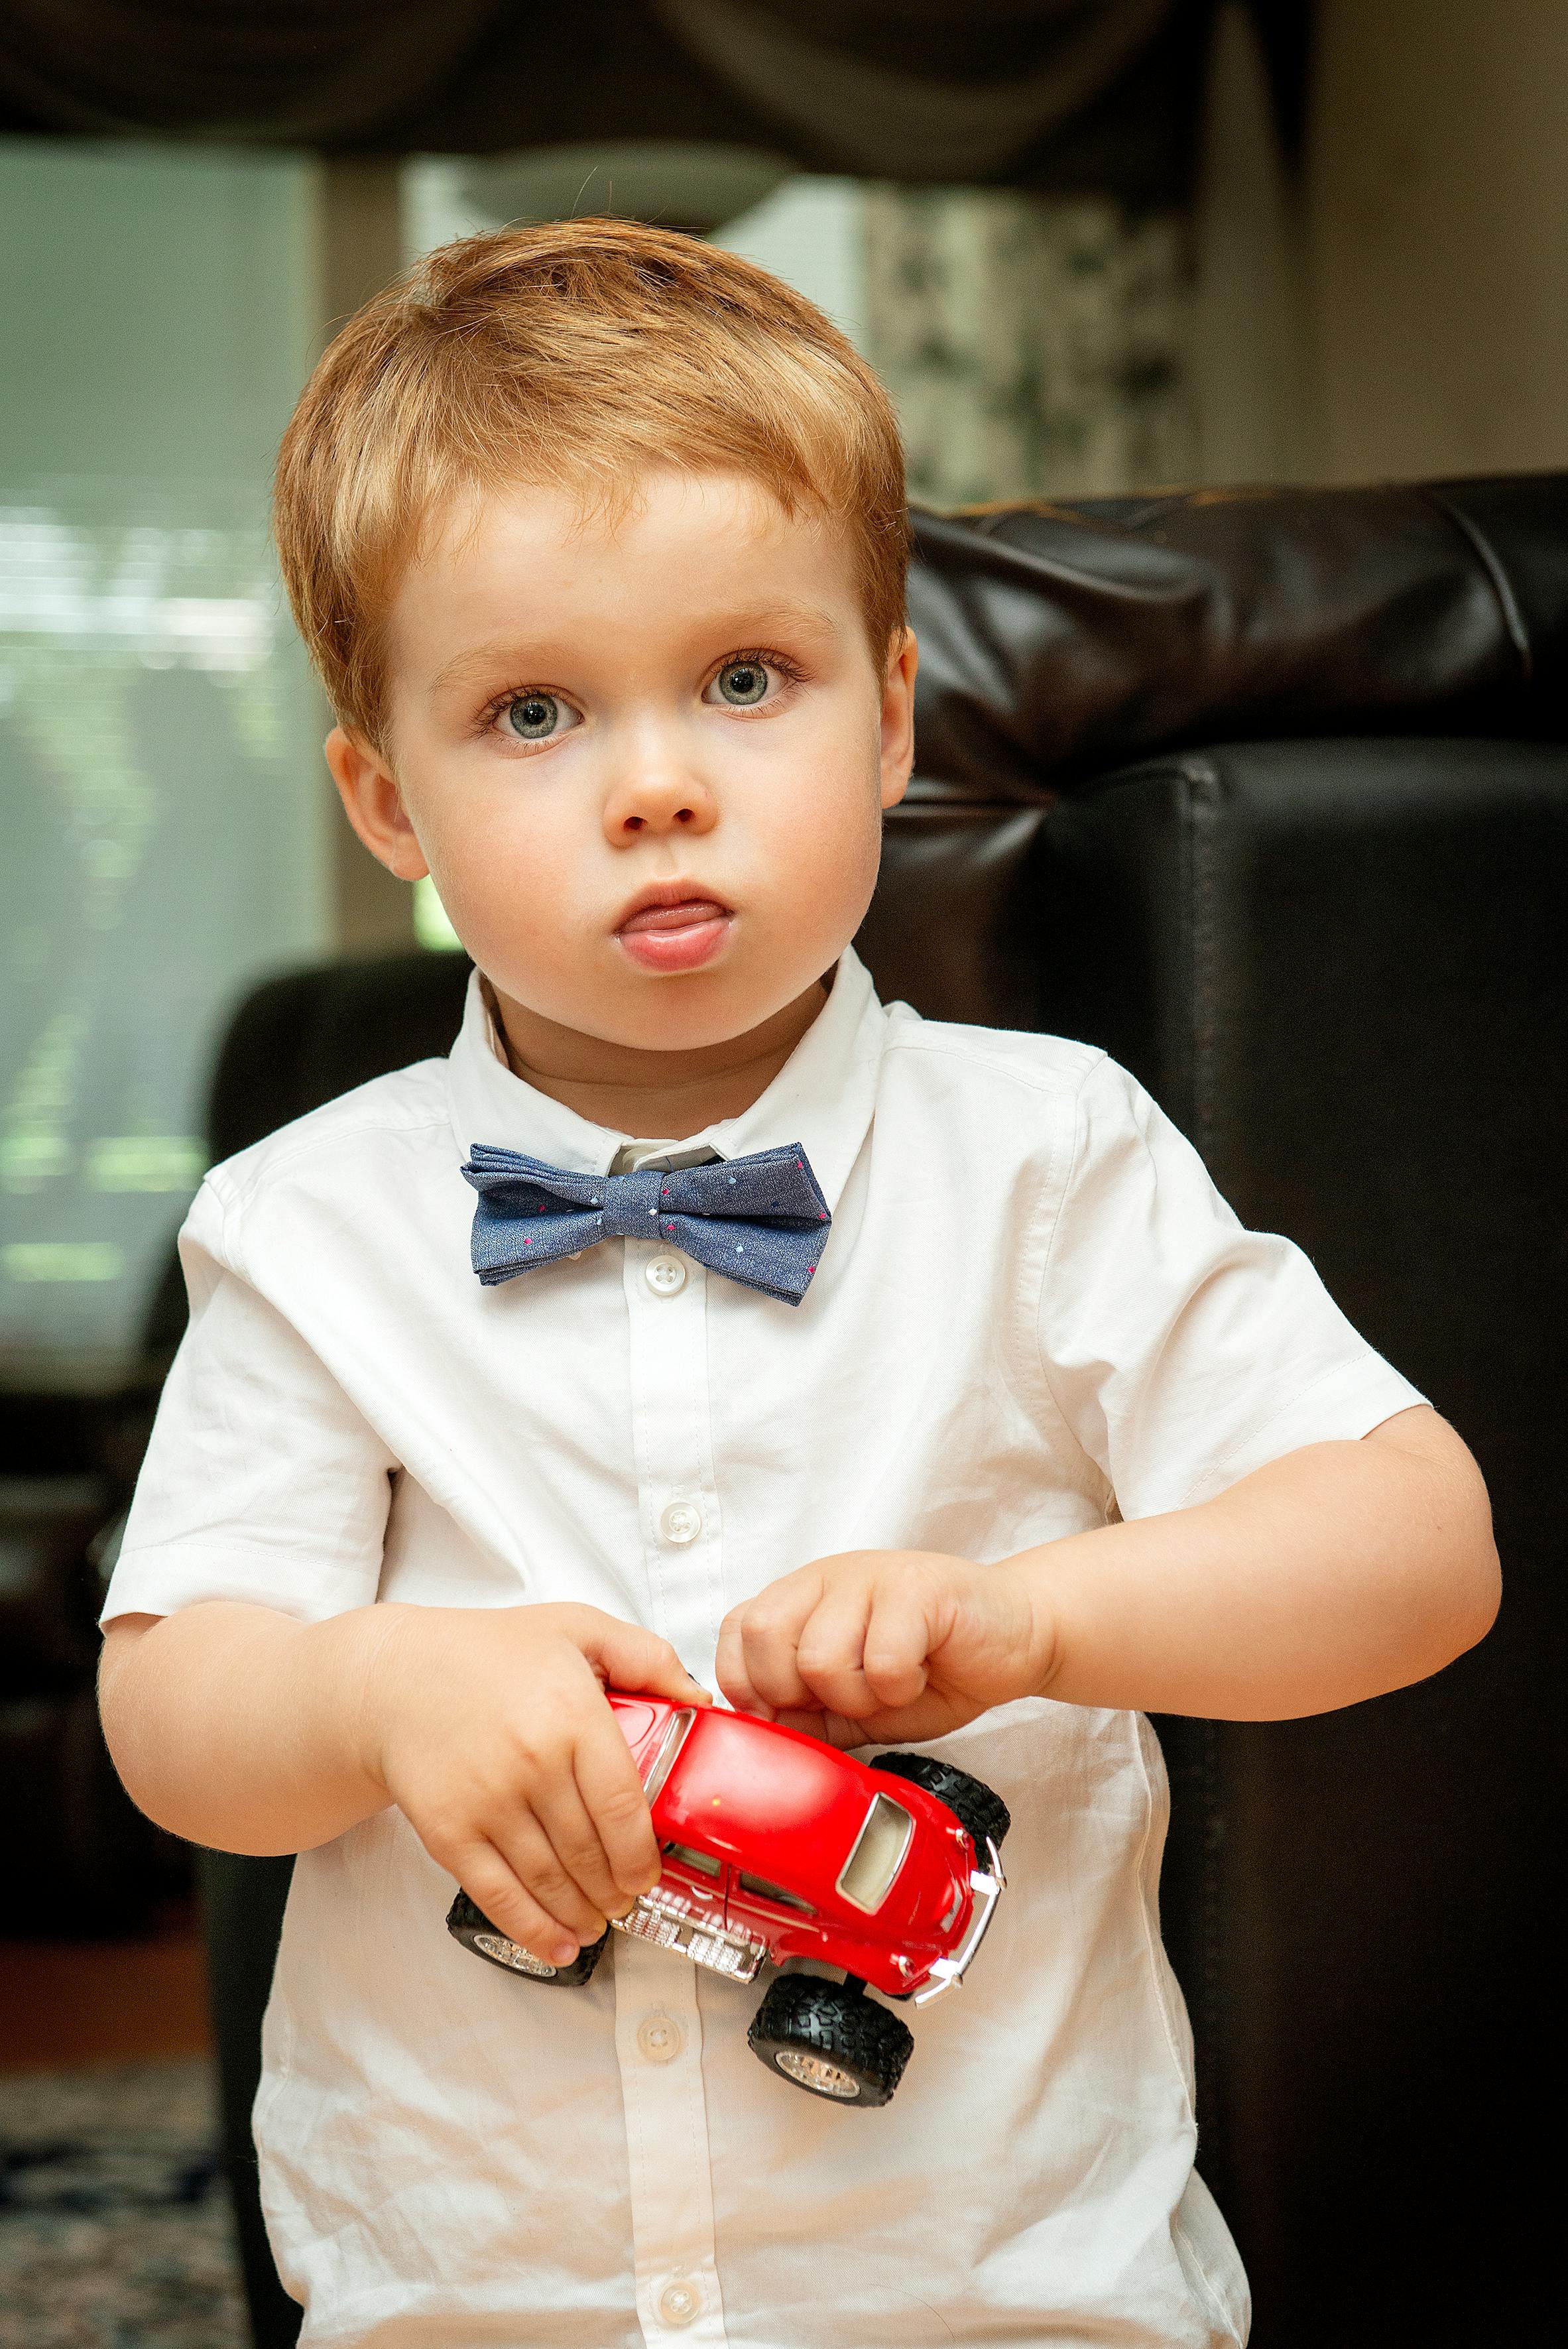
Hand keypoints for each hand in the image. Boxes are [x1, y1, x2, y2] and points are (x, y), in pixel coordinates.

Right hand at [363, 1602, 707, 1970]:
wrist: (395, 1677)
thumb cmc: (489, 1652)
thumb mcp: (576, 1628)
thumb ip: (646, 1656)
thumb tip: (699, 1700)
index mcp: (571, 1714)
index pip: (623, 1805)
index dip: (643, 1853)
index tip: (651, 1871)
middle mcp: (532, 1763)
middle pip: (590, 1851)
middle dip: (617, 1888)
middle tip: (627, 1898)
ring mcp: (487, 1803)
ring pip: (551, 1880)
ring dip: (583, 1912)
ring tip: (599, 1919)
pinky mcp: (449, 1832)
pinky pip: (499, 1894)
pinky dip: (533, 1930)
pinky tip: (558, 1944)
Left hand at [716, 1551, 1051, 1747]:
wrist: (1017, 1638)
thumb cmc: (934, 1667)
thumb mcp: (854, 1704)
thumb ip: (805, 1716)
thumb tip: (760, 1737)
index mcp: (803, 1598)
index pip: (735, 1631)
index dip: (748, 1684)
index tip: (787, 1714)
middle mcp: (828, 1578)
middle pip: (763, 1637)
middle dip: (796, 1693)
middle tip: (847, 1699)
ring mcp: (870, 1577)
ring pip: (818, 1656)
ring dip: (857, 1695)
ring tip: (891, 1685)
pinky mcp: (917, 1588)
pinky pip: (881, 1660)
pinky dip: (900, 1687)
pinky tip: (921, 1673)